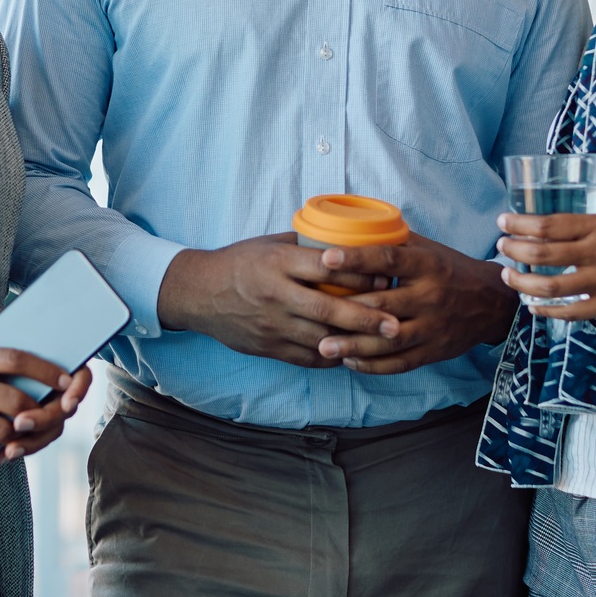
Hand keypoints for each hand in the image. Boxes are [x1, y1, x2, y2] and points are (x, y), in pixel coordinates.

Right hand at [156, 234, 395, 366]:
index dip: (359, 273)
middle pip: (328, 308)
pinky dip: (332, 357)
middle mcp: (276, 294)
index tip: (387, 276)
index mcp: (279, 262)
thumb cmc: (239, 262)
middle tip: (395, 325)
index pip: (326, 267)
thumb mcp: (269, 243)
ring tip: (382, 345)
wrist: (199, 293)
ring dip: (354, 343)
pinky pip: (307, 357)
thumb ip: (306, 244)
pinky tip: (352, 354)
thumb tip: (347, 239)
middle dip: (365, 319)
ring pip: (320, 337)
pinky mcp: (268, 347)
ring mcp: (272, 324)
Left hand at [312, 232, 517, 373]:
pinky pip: (400, 363)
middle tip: (312, 312)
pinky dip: (374, 365)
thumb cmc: (449, 270)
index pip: (388, 259)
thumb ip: (394, 243)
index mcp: (427, 265)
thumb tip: (351, 227)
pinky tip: (349, 362)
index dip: (356, 258)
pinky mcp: (434, 351)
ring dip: (355, 345)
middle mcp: (430, 296)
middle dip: (346, 311)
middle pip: (384, 305)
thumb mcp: (428, 249)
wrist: (491, 303)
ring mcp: (433, 327)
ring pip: (389, 340)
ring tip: (324, 346)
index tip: (325, 258)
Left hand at [495, 210, 595, 319]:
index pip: (547, 225)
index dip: (519, 225)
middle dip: (514, 250)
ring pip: (548, 287)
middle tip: (502, 247)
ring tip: (508, 275)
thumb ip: (579, 222)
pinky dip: (544, 310)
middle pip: (541, 255)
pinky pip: (568, 312)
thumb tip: (539, 223)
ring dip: (520, 282)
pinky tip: (531, 304)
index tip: (502, 222)